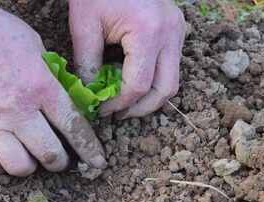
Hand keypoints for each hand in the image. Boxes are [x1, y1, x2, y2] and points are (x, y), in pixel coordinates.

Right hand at [0, 1, 105, 175]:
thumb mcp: (36, 46)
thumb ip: (50, 77)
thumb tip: (62, 98)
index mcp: (41, 87)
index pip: (74, 127)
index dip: (89, 149)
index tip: (97, 162)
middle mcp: (19, 110)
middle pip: (49, 154)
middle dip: (61, 162)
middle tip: (61, 160)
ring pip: (18, 166)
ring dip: (30, 167)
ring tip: (30, 159)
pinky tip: (2, 160)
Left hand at [69, 0, 185, 118]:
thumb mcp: (85, 25)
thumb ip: (88, 64)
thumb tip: (91, 96)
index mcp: (148, 32)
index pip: (138, 85)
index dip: (119, 105)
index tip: (101, 110)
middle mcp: (171, 34)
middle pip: (166, 90)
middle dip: (141, 109)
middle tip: (117, 115)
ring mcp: (178, 31)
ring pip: (173, 81)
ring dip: (150, 97)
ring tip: (125, 103)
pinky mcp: (177, 29)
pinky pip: (171, 66)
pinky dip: (154, 80)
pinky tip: (132, 81)